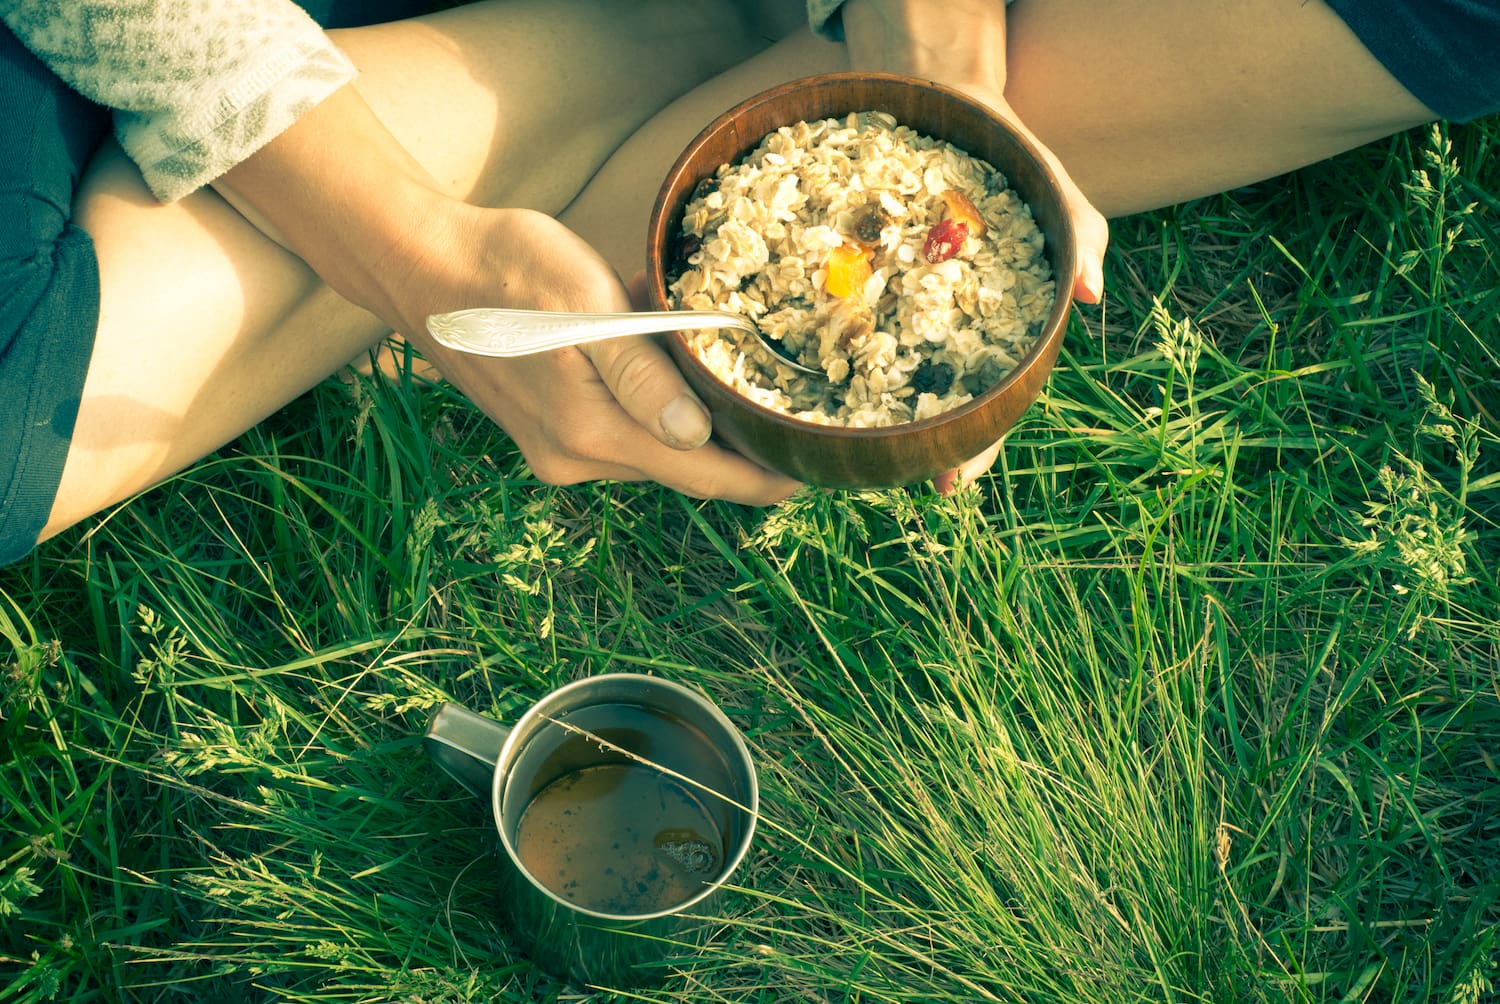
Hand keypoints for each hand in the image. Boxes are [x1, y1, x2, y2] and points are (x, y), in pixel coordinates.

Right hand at [404, 205, 800, 502]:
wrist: (418, 266)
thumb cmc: (504, 269)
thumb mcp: (583, 307)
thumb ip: (642, 375)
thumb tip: (697, 437)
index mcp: (590, 431)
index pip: (702, 474)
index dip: (762, 480)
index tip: (812, 476)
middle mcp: (574, 457)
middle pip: (682, 467)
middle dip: (736, 448)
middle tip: (791, 421)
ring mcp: (556, 450)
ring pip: (652, 448)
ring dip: (693, 421)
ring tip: (729, 376)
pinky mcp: (545, 432)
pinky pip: (620, 432)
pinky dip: (653, 407)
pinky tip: (660, 359)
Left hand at [840, 0, 1106, 491]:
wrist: (940, 100)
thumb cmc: (1005, 154)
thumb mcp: (1048, 187)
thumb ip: (1077, 233)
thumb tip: (1093, 295)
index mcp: (986, 327)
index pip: (986, 404)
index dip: (973, 447)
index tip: (950, 482)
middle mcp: (931, 327)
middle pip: (921, 405)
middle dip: (906, 448)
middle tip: (885, 481)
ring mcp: (886, 306)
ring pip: (869, 373)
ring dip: (850, 413)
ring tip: (824, 450)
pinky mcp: (843, 278)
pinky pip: (827, 317)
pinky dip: (809, 344)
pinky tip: (781, 371)